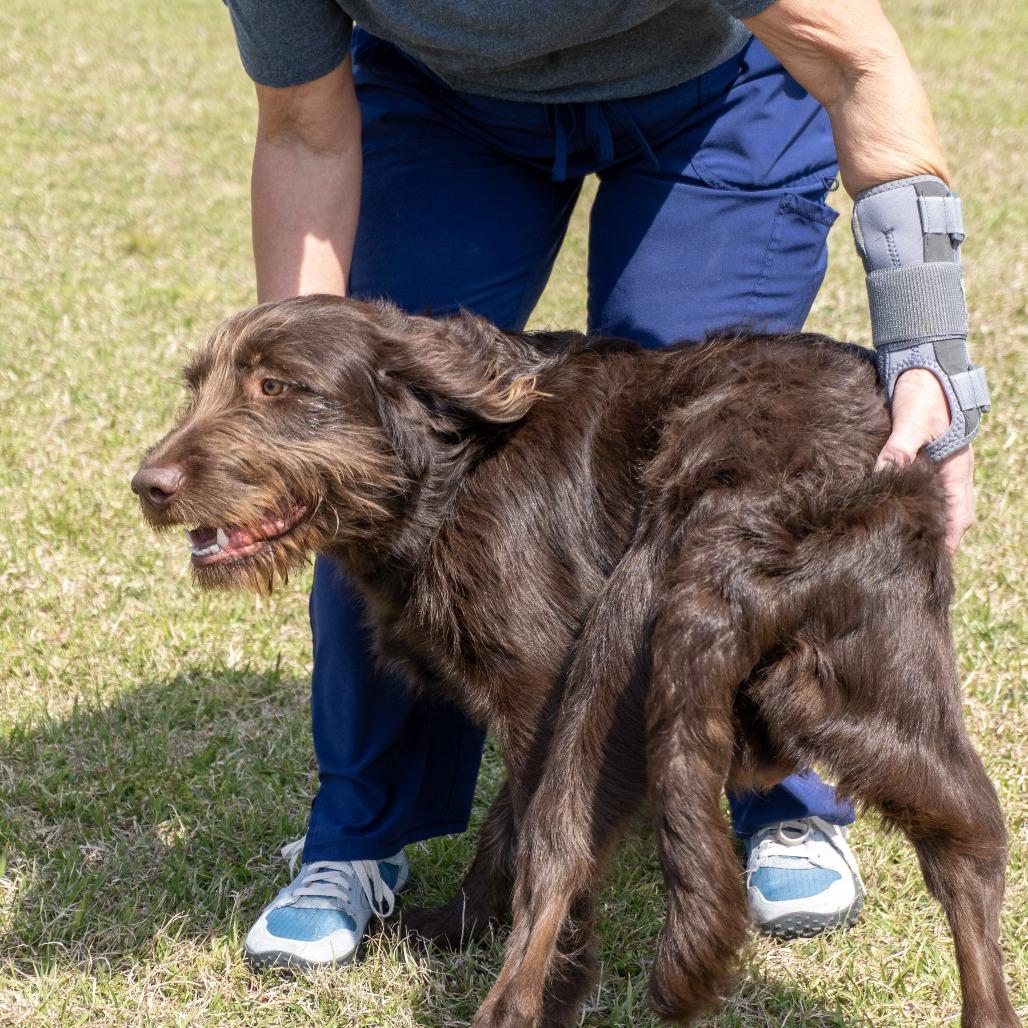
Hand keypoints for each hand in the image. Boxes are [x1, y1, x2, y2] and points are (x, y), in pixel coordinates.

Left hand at [875, 368, 974, 552]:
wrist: (926, 366)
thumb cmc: (924, 394)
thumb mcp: (912, 422)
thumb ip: (899, 448)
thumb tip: (884, 474)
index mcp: (955, 471)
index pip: (957, 519)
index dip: (947, 543)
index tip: (931, 566)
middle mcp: (952, 474)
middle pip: (950, 519)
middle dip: (936, 542)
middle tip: (914, 566)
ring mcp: (941, 468)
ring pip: (938, 507)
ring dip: (926, 526)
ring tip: (902, 550)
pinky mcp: (926, 460)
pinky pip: (926, 492)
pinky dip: (916, 507)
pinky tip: (895, 516)